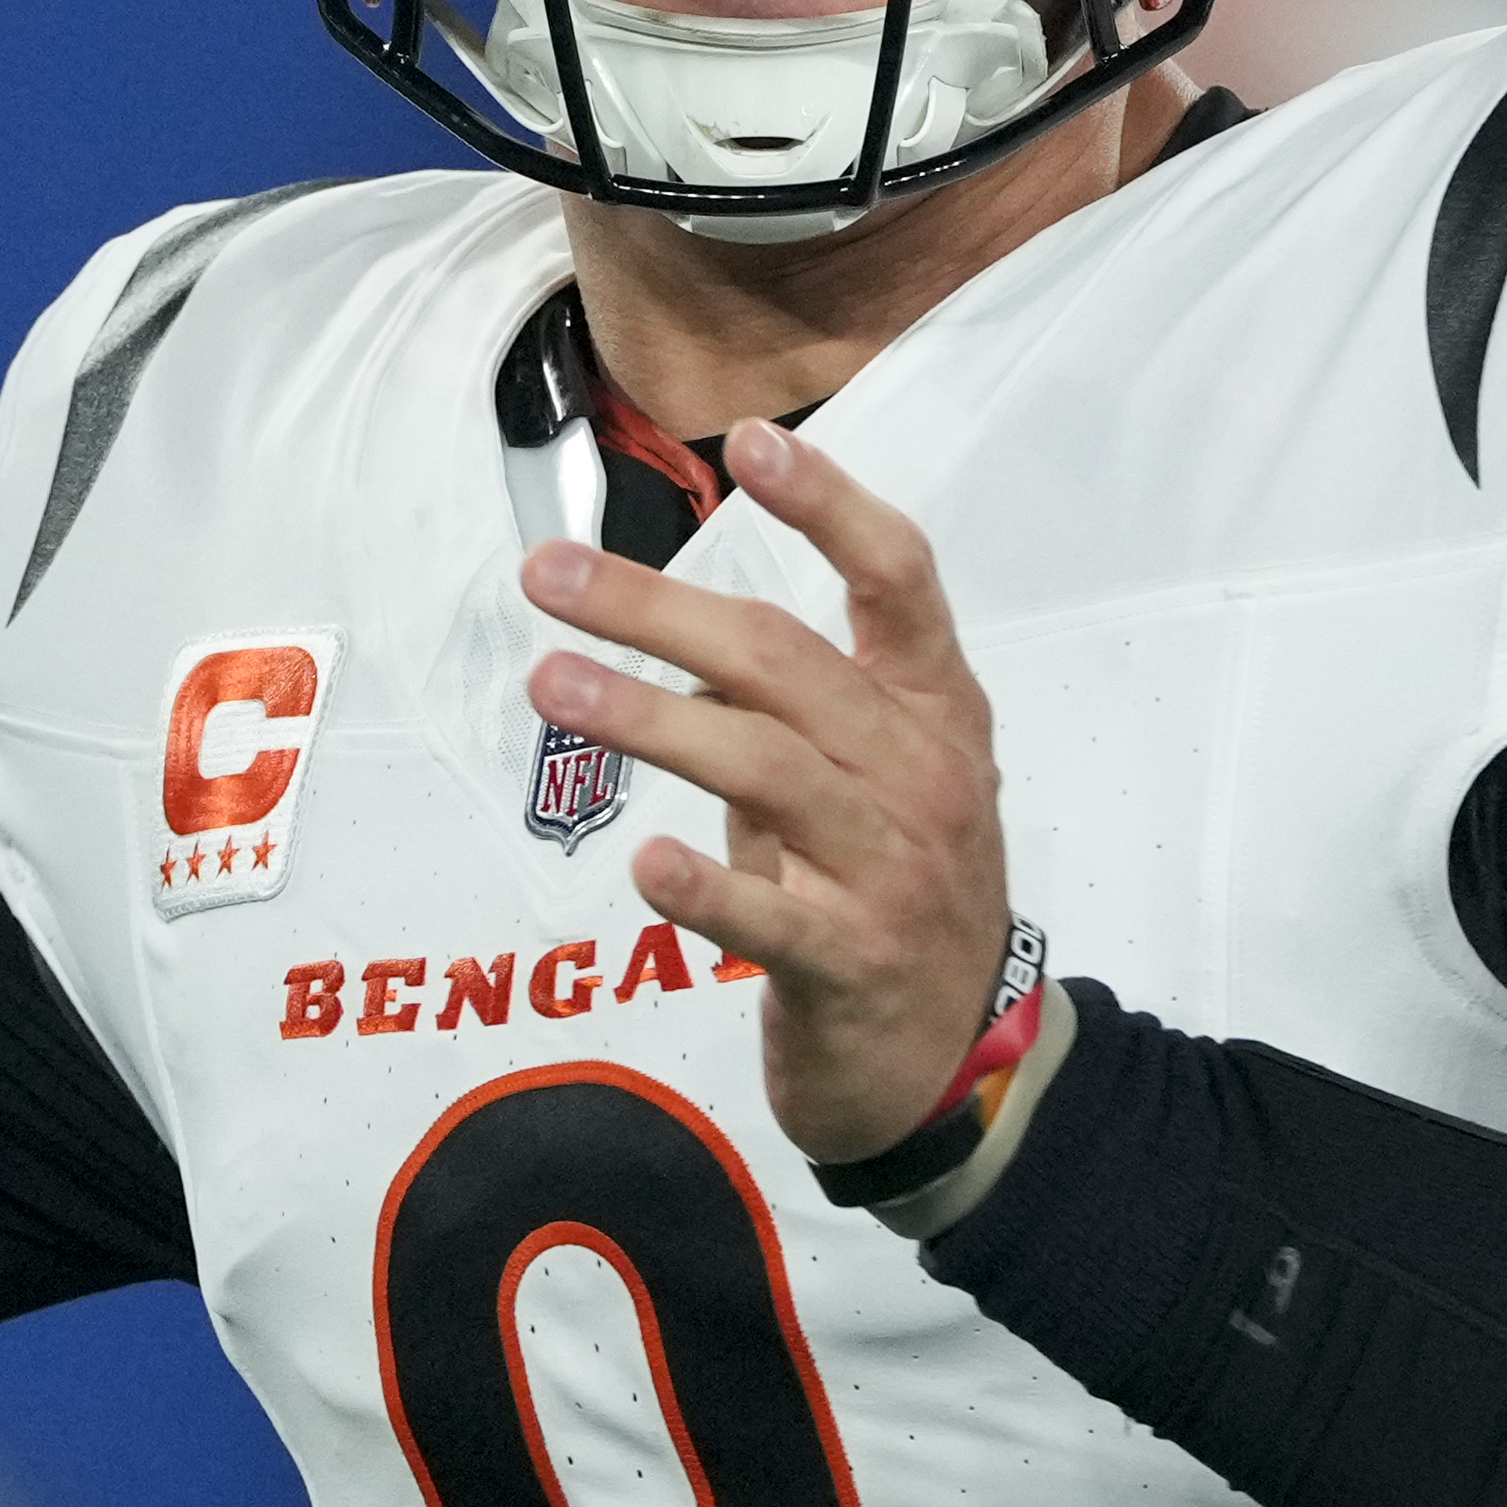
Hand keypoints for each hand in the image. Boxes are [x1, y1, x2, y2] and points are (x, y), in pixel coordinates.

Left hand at [519, 423, 1009, 1162]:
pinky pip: (772, 918)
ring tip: (551, 685)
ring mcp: (896, 871)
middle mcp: (925, 773)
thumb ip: (787, 711)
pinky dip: (706, 886)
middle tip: (546, 577)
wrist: (960, 1063)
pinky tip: (643, 863)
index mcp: (936, 709)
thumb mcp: (869, 785)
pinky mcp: (854, 965)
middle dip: (658, 608)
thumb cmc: (896, 895)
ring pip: (767, 769)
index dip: (828, 507)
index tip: (749, 443)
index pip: (898, 579)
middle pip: (786, 662)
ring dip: (650, 720)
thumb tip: (673, 634)